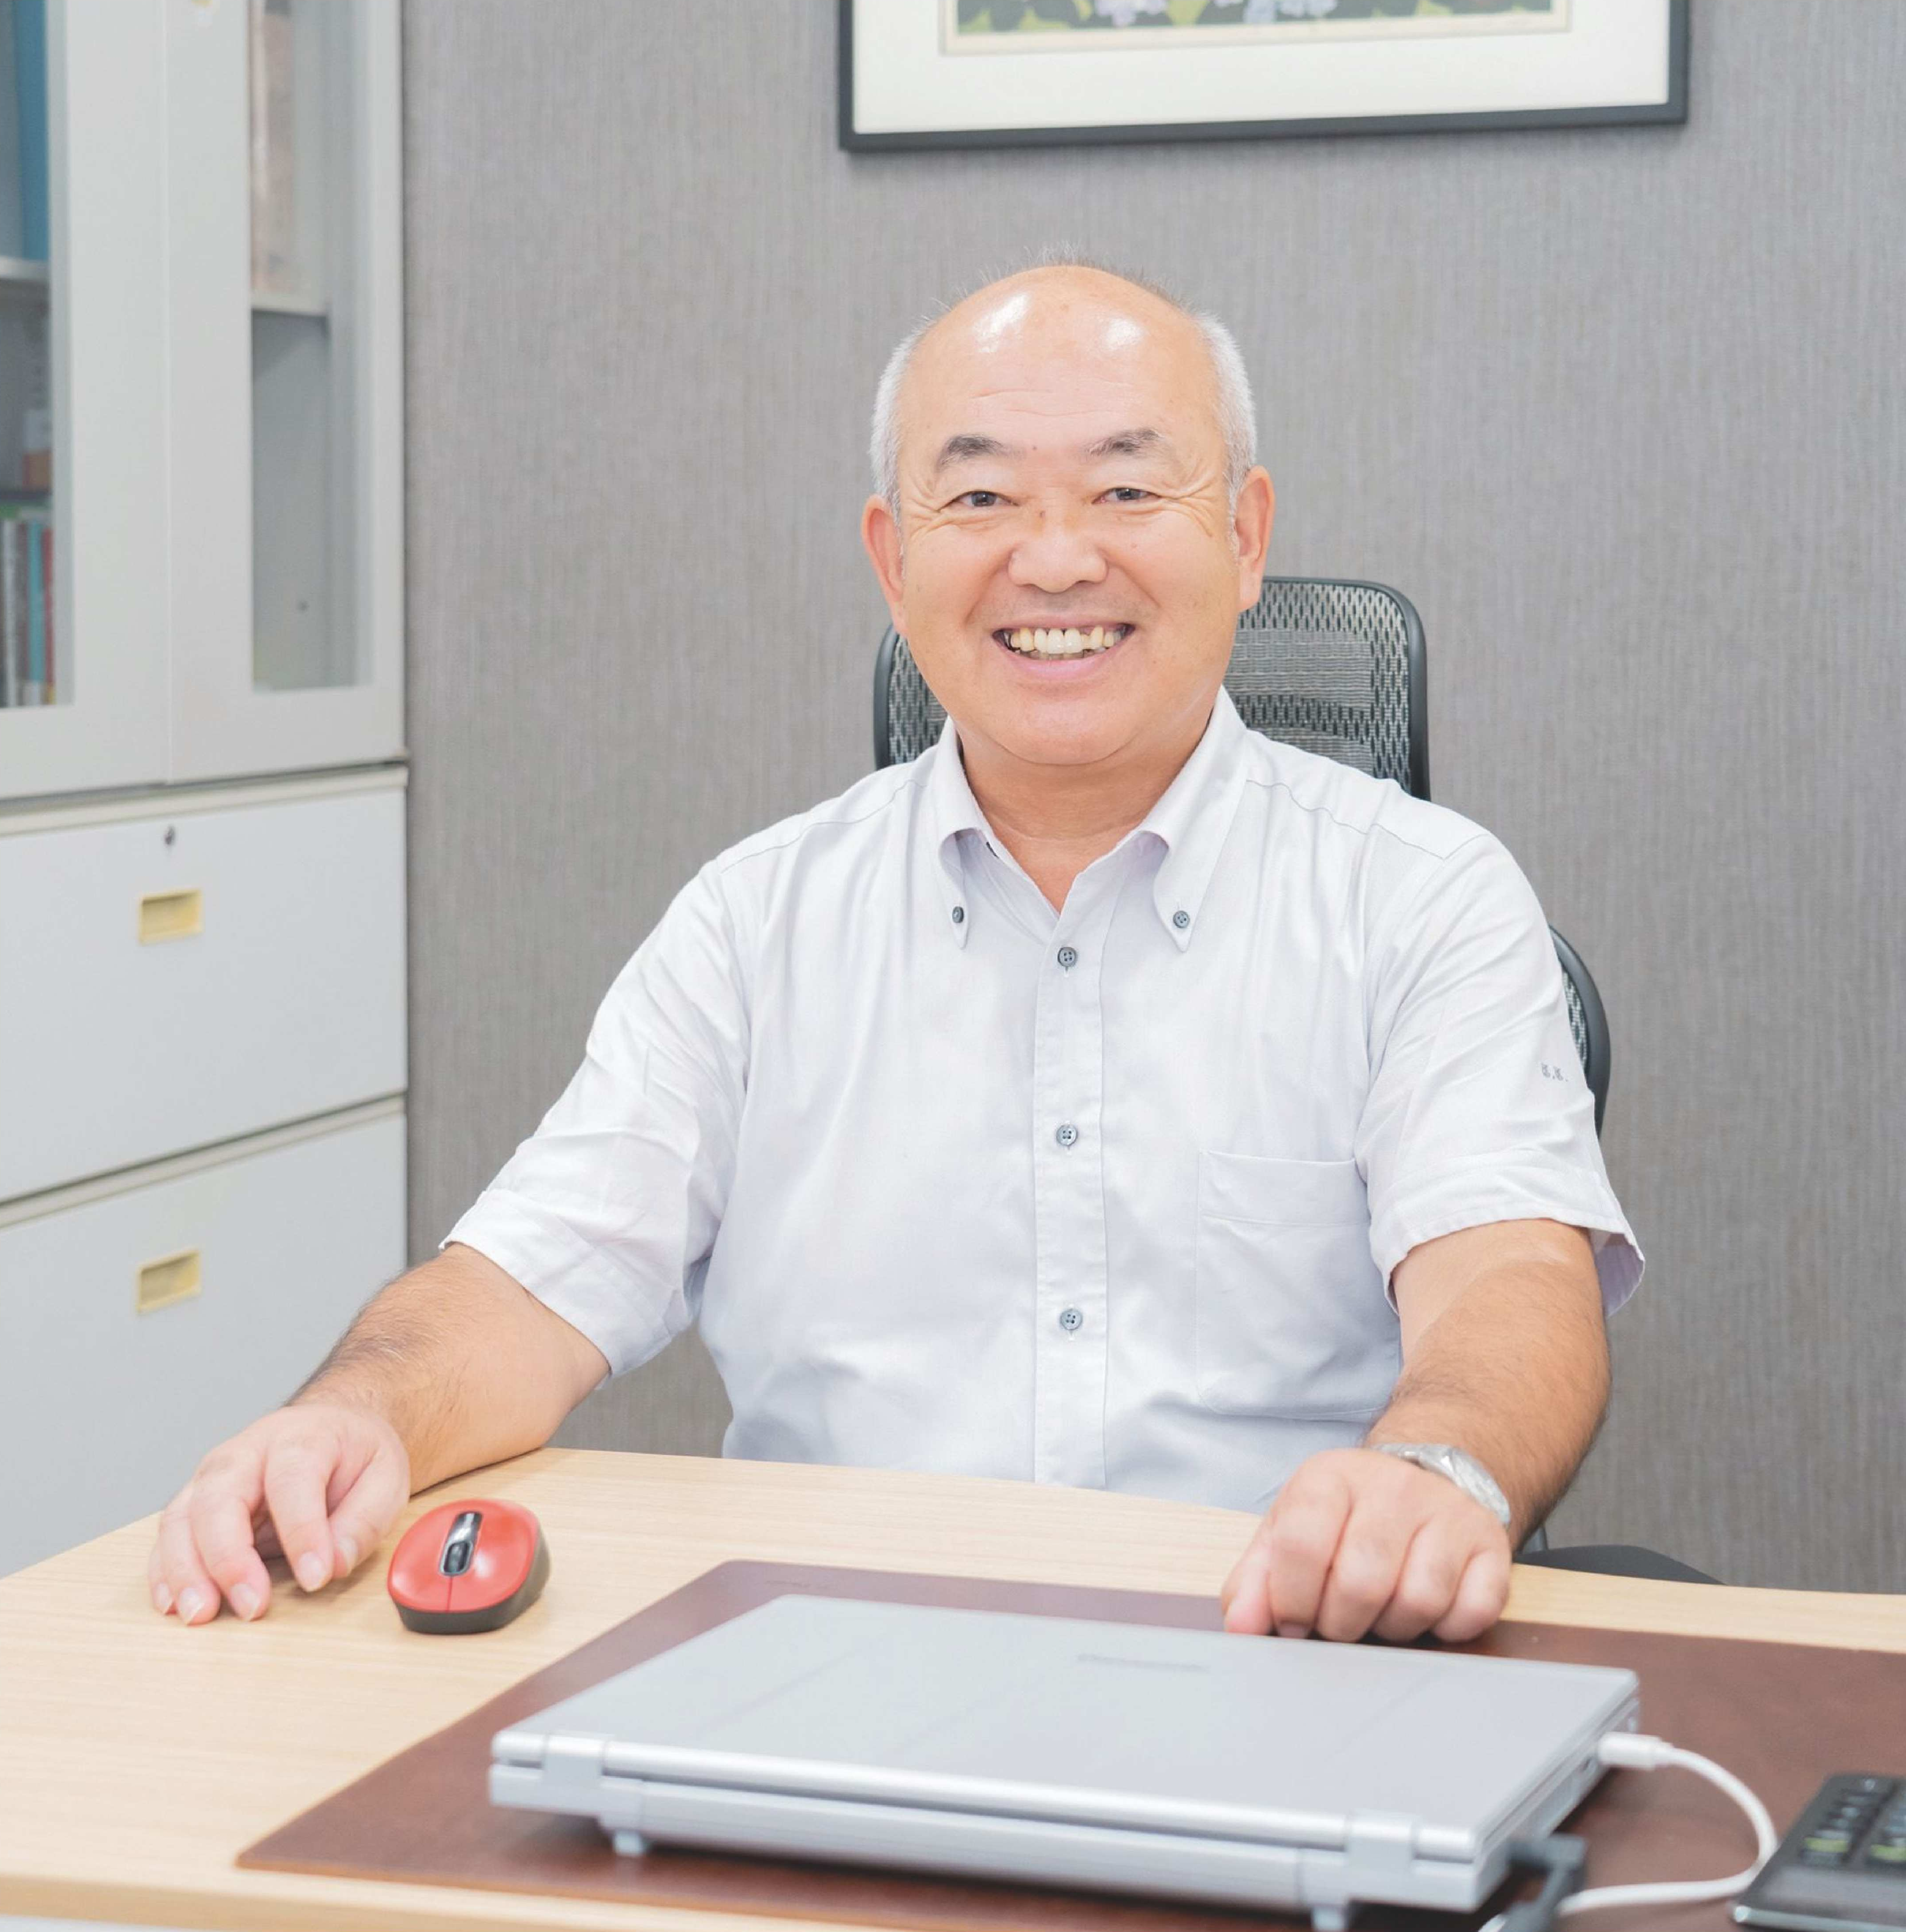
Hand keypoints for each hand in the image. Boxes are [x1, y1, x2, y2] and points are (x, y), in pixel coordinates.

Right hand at [147, 1402, 409, 1624]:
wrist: (332, 1430)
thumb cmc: (355, 1457)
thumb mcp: (385, 1479)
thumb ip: (363, 1521)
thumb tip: (332, 1564)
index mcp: (301, 1436)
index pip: (292, 1480)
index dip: (302, 1531)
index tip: (316, 1577)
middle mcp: (246, 1452)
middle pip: (220, 1497)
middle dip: (229, 1557)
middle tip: (250, 1606)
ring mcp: (213, 1476)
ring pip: (182, 1517)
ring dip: (184, 1570)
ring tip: (199, 1614)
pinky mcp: (195, 1503)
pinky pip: (169, 1535)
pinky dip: (165, 1571)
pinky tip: (171, 1603)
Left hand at [1220, 1447, 1511, 1643]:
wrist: (1427, 1476)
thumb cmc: (1347, 1516)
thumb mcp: (1289, 1530)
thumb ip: (1255, 1580)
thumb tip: (1242, 1626)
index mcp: (1331, 1478)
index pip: (1301, 1545)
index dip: (1292, 1600)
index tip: (1294, 1620)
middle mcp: (1393, 1488)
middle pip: (1360, 1583)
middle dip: (1341, 1623)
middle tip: (1339, 1621)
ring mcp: (1448, 1514)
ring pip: (1417, 1602)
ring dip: (1393, 1627)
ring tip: (1381, 1611)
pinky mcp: (1492, 1546)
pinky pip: (1472, 1612)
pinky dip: (1447, 1628)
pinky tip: (1429, 1611)